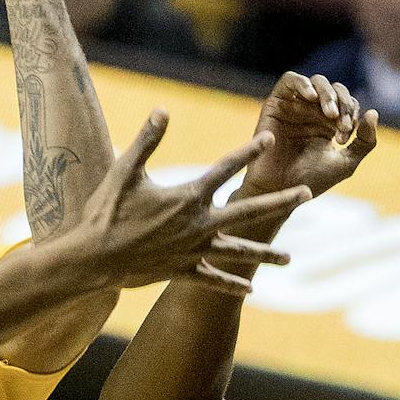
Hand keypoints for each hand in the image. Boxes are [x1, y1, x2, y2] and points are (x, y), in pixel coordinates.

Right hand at [75, 111, 311, 295]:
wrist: (92, 259)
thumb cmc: (105, 213)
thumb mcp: (125, 170)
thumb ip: (147, 140)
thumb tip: (162, 109)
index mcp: (187, 197)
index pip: (225, 168)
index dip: (248, 151)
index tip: (270, 139)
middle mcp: (198, 224)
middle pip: (249, 210)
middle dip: (280, 201)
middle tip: (308, 193)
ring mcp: (193, 251)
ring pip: (238, 252)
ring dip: (265, 254)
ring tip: (289, 259)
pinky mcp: (182, 271)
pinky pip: (213, 279)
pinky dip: (232, 284)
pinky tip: (251, 289)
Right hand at [240, 73, 378, 198]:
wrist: (281, 190)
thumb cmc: (311, 181)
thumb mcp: (346, 163)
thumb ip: (365, 141)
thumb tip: (374, 112)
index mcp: (329, 124)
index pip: (348, 103)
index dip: (352, 114)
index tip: (345, 138)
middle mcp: (312, 112)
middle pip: (334, 90)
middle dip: (343, 104)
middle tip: (342, 126)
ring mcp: (294, 106)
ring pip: (316, 82)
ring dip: (327, 94)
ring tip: (330, 113)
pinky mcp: (276, 103)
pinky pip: (289, 80)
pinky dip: (302, 83)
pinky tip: (311, 96)